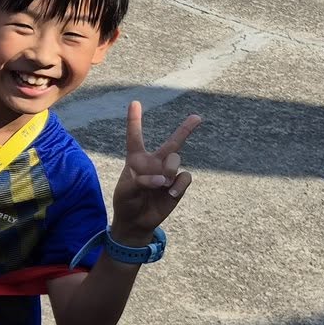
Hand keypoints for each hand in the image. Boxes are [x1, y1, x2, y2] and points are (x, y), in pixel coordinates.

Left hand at [110, 102, 199, 244]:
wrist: (136, 222)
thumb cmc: (126, 202)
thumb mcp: (126, 191)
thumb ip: (141, 181)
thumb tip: (163, 179)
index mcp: (136, 159)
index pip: (135, 137)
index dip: (134, 120)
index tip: (134, 102)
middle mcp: (155, 162)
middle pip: (172, 142)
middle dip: (186, 129)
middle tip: (197, 117)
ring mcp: (168, 173)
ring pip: (176, 160)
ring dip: (169, 169)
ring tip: (161, 183)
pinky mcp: (177, 185)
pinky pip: (184, 177)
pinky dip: (178, 184)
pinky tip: (170, 193)